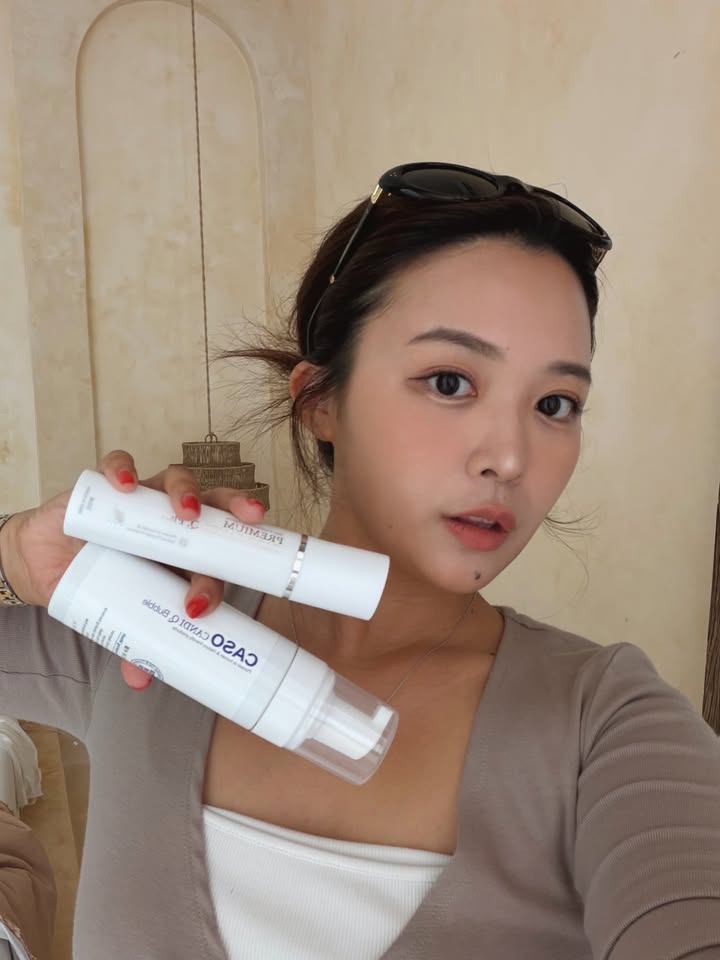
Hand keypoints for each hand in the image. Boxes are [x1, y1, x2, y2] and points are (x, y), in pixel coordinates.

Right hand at [0, 450, 266, 690]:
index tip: (232, 586)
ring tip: (186, 512)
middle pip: (215, 503)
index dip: (237, 559)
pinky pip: (119, 465)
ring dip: (186, 492)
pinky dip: (123, 469)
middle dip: (235, 508)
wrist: (48, 562)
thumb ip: (134, 641)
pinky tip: (125, 484)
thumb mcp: (120, 613)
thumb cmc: (103, 581)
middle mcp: (174, 517)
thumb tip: (142, 680)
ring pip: (176, 479)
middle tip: (246, 519)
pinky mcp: (108, 483)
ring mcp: (145, 496)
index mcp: (191, 549)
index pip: (224, 548)